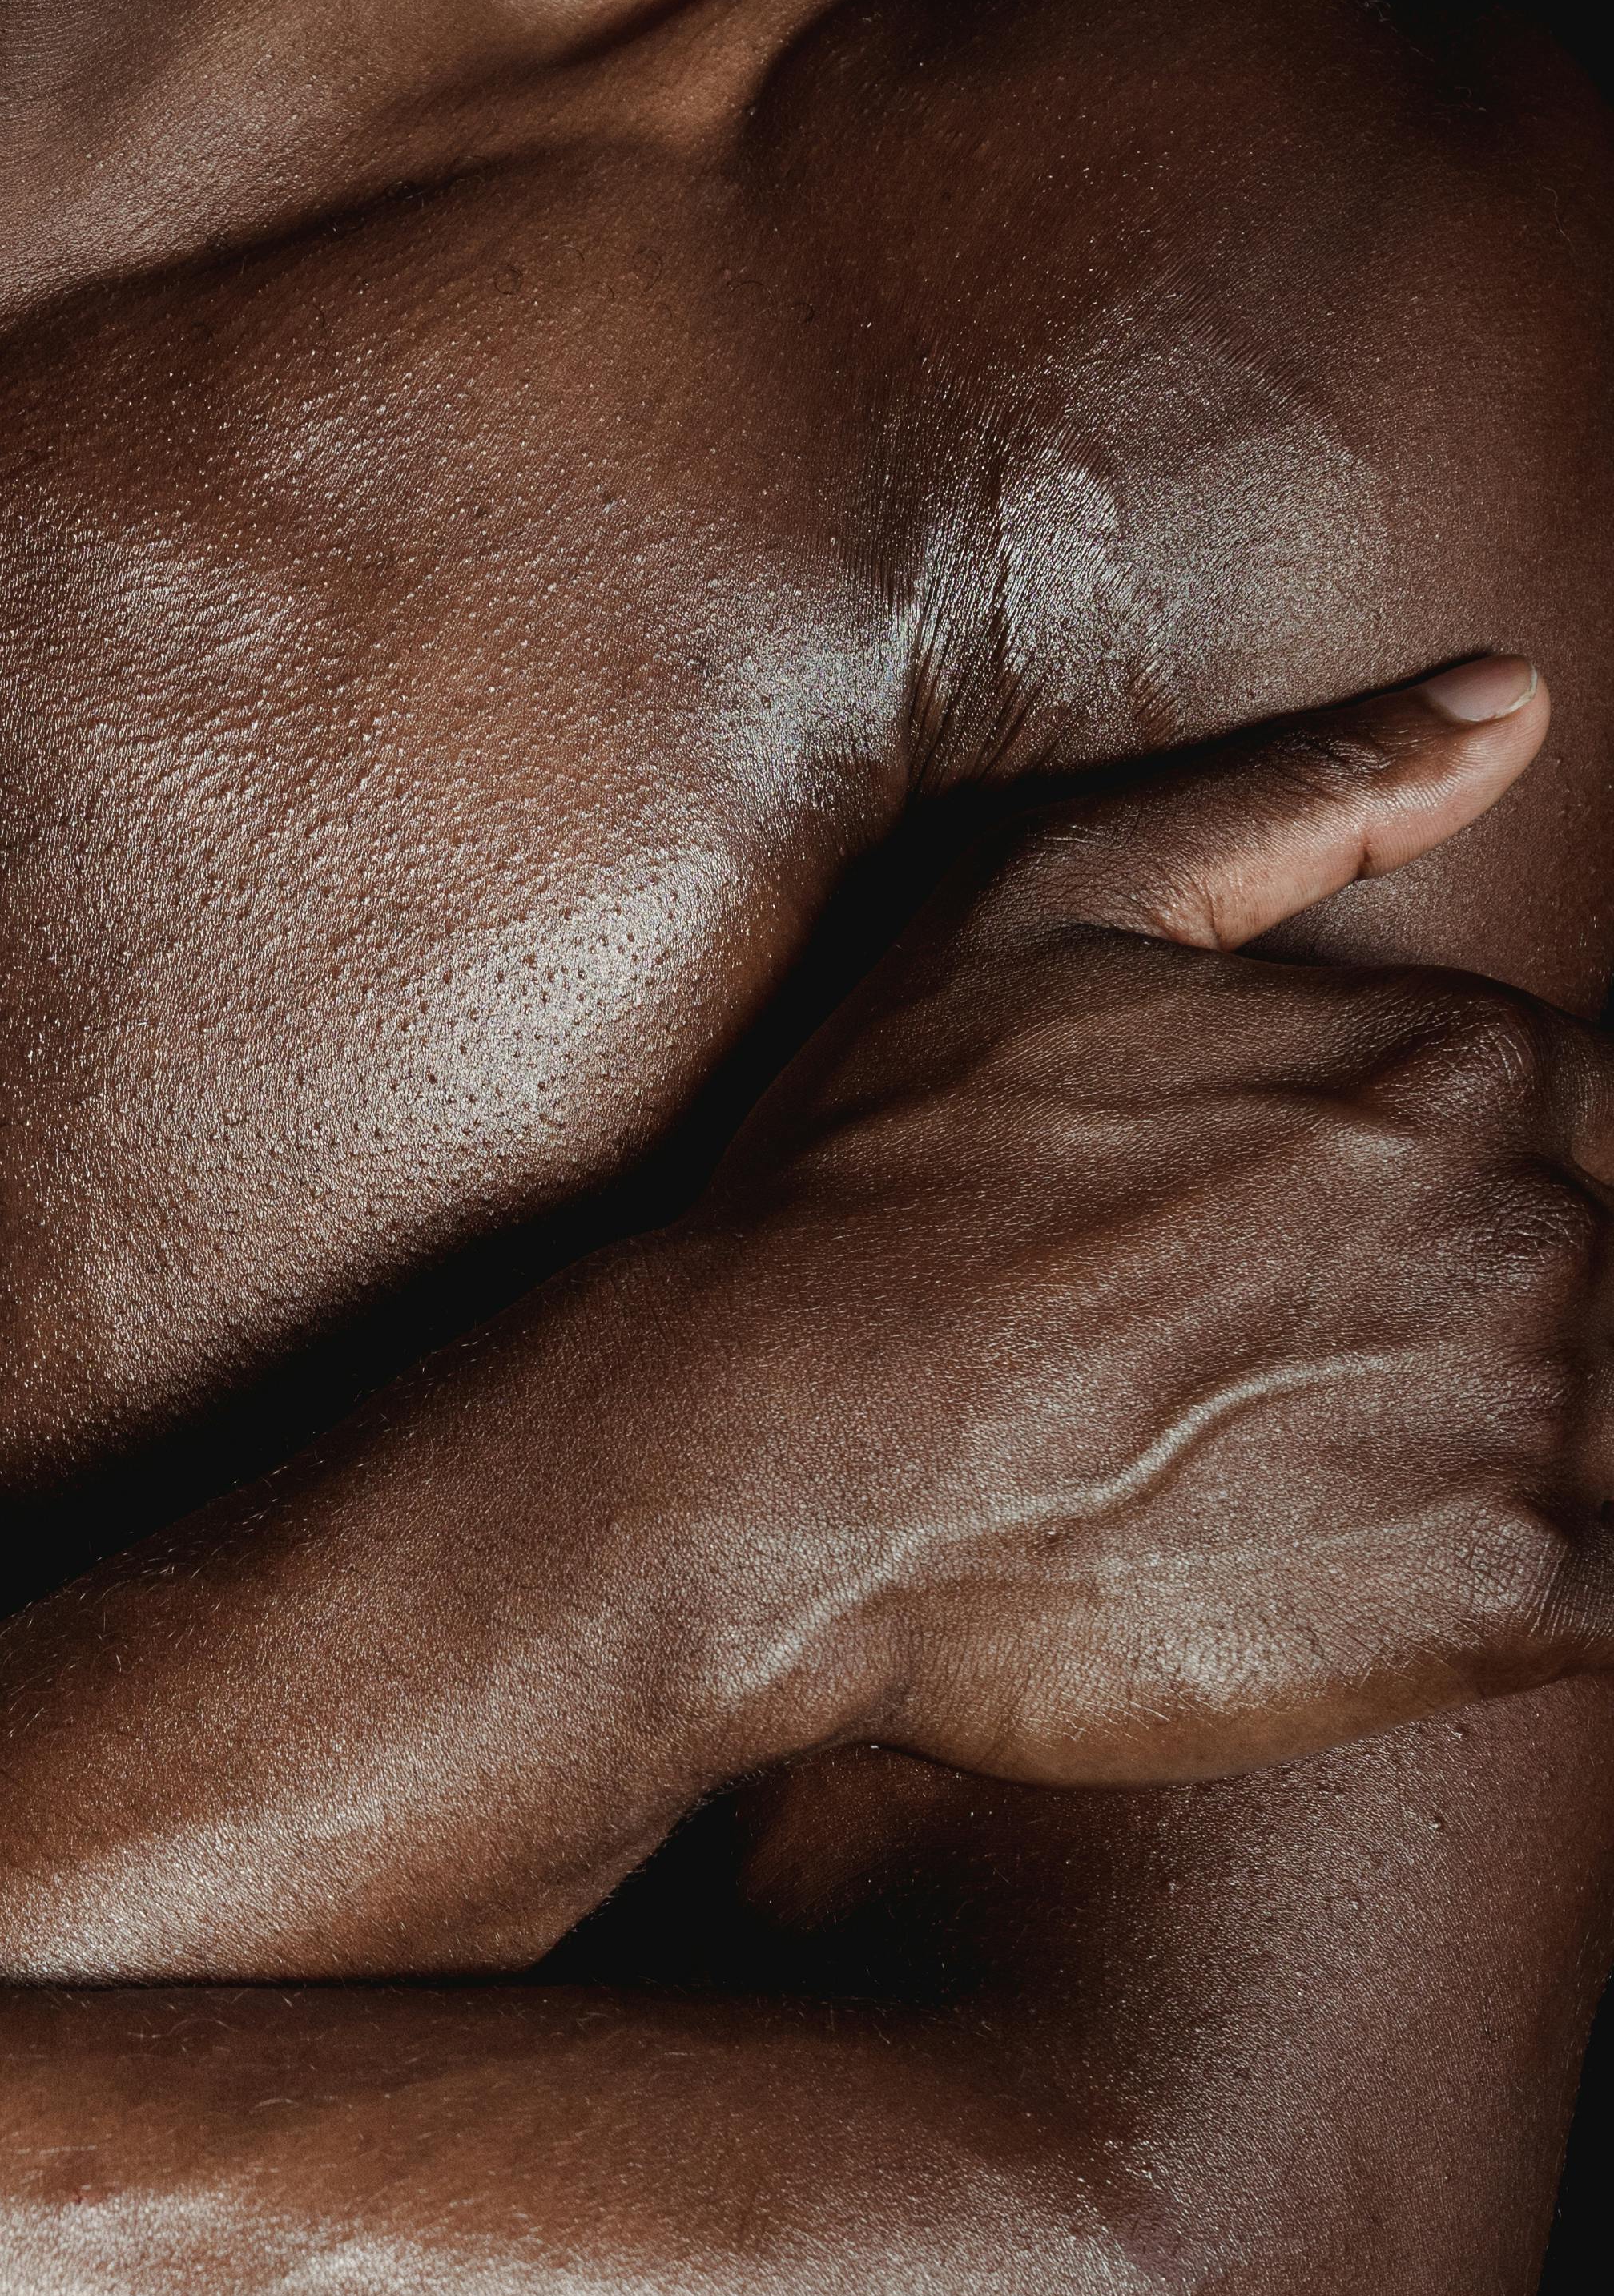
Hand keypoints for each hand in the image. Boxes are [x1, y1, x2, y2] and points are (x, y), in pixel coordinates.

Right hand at [709, 658, 1613, 1779]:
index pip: (1606, 1115)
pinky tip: (1433, 1581)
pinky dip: (1568, 1587)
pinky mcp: (1510, 1600)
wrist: (765, 1459)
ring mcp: (1534, 1417)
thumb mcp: (1050, 906)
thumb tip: (1515, 696)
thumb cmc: (876, 1179)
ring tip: (1354, 1468)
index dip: (1509, 1186)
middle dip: (1515, 1315)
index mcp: (1463, 1055)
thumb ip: (1309, 794)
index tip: (1371, 1260)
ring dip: (1544, 1441)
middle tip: (1322, 1373)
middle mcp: (1535, 1219)